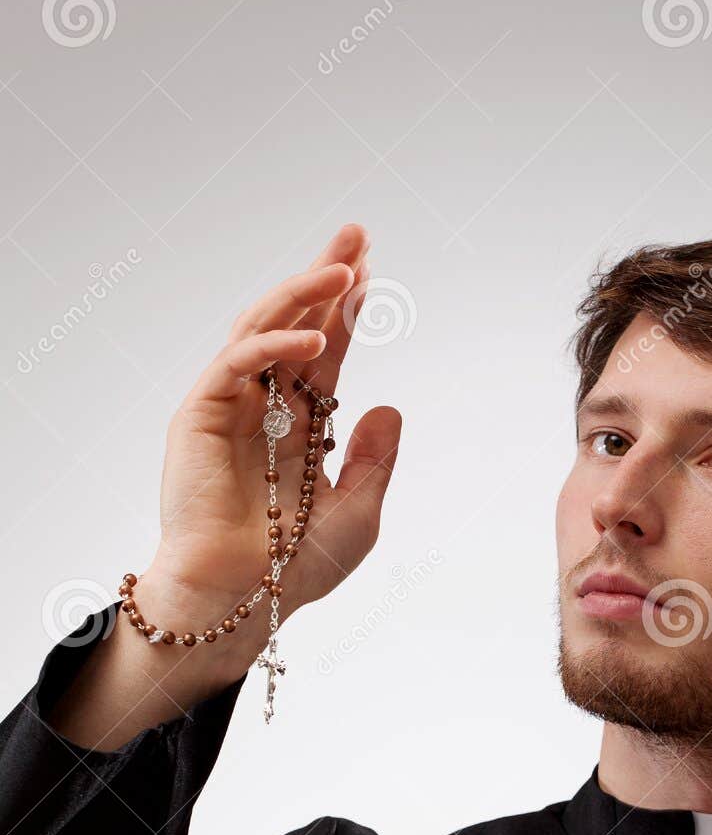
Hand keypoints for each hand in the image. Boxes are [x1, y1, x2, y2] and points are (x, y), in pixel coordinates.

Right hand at [140, 221, 400, 655]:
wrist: (242, 600)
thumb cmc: (294, 567)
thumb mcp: (357, 513)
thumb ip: (374, 460)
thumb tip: (388, 406)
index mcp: (299, 425)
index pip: (326, 353)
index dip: (348, 312)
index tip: (372, 271)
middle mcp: (263, 406)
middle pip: (295, 324)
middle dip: (325, 278)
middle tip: (356, 234)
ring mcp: (229, 406)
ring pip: (262, 328)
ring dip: (301, 294)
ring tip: (343, 269)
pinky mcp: (200, 415)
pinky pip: (237, 362)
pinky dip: (275, 345)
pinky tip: (315, 339)